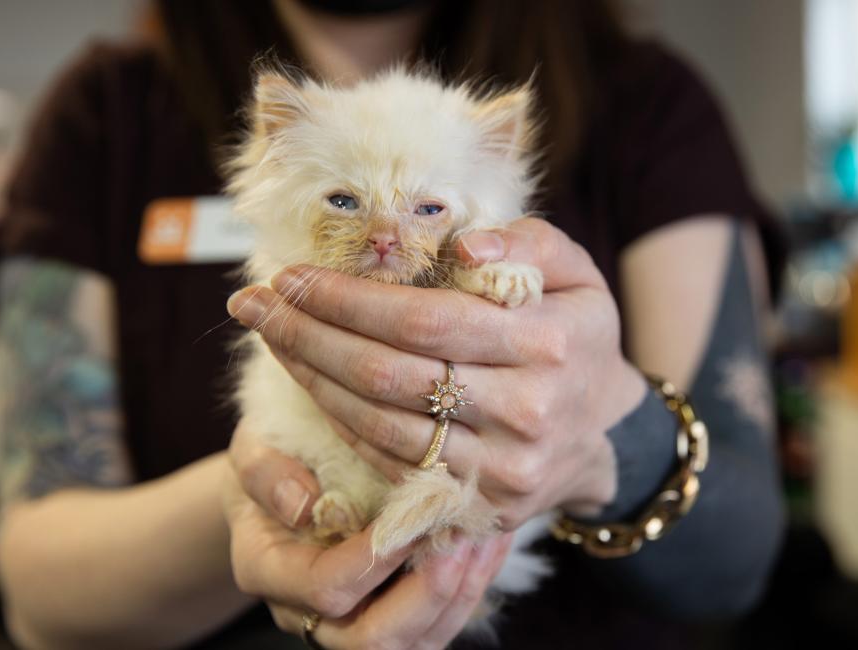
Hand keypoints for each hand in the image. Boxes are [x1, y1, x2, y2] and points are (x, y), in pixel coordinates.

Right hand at [225, 420, 512, 648]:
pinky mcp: (396, 618)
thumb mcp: (253, 447)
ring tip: (486, 535)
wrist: (286, 478)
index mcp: (267, 571)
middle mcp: (307, 613)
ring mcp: (354, 622)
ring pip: (416, 642)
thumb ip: (265, 472)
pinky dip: (473, 585)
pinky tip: (491, 539)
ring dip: (461, 591)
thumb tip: (303, 505)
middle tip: (461, 534)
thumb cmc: (274, 455)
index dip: (376, 555)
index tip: (418, 510)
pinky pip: (439, 624)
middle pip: (374, 640)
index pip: (327, 587)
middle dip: (428, 590)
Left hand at [228, 217, 645, 526]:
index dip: (347, 300)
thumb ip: (528, 242)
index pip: (425, 320)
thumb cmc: (575, 334)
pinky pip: (390, 464)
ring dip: (311, 380)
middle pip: (389, 376)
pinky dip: (340, 422)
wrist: (602, 432)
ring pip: (380, 426)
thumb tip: (463, 244)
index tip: (291, 275)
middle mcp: (526, 410)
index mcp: (549, 342)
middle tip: (255, 304)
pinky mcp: (479, 505)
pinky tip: (310, 384)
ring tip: (271, 338)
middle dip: (308, 336)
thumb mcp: (575, 272)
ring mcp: (501, 468)